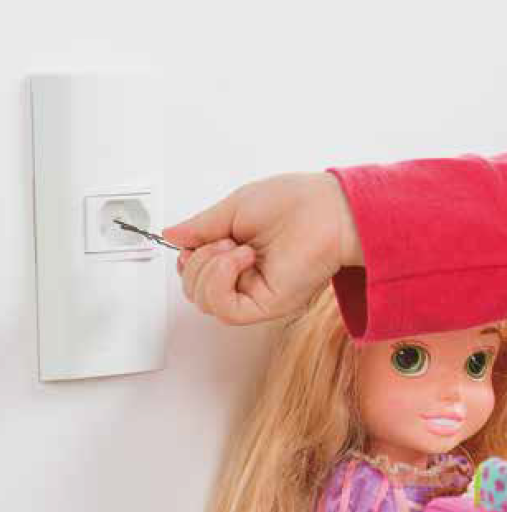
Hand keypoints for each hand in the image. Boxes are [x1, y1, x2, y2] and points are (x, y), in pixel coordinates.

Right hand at [162, 172, 362, 324]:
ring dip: (209, 268)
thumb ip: (201, 227)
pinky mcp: (267, 305)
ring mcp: (256, 293)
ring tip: (237, 246)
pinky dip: (221, 281)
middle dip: (197, 262)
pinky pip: (225, 309)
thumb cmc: (296, 202)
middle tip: (225, 239)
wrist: (330, 210)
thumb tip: (171, 236)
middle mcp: (246, 279)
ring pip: (204, 302)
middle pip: (195, 290)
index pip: (196, 273)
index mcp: (238, 257)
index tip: (200, 237)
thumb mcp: (233, 209)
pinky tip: (241, 258)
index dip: (188, 258)